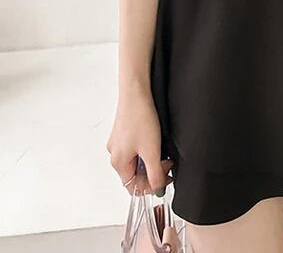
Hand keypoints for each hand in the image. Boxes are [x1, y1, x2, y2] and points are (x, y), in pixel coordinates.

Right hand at [106, 80, 174, 196]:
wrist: (136, 92)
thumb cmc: (140, 117)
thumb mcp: (152, 150)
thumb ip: (154, 173)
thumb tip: (157, 189)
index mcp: (118, 162)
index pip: (133, 187)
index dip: (152, 186)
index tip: (166, 176)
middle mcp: (115, 154)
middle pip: (135, 174)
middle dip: (153, 171)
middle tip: (167, 161)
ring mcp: (118, 142)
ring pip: (136, 160)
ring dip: (151, 159)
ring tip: (161, 148)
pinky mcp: (123, 132)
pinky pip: (135, 148)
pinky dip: (146, 148)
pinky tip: (155, 139)